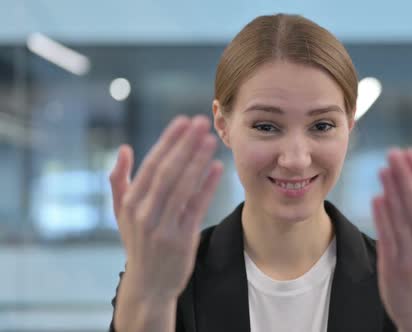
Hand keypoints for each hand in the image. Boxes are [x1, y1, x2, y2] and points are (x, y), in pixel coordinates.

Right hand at [109, 115, 223, 300]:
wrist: (149, 284)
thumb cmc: (139, 243)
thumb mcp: (123, 214)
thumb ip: (120, 181)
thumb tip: (125, 149)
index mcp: (130, 203)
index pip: (151, 165)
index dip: (169, 141)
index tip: (183, 121)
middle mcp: (143, 213)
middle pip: (167, 172)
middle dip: (185, 144)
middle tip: (201, 122)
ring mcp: (162, 227)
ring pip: (182, 187)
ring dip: (197, 160)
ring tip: (210, 139)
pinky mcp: (181, 240)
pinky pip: (196, 207)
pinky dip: (206, 187)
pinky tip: (217, 168)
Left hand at [371, 148, 411, 330]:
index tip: (410, 154)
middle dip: (404, 176)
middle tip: (393, 153)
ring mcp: (411, 257)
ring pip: (400, 218)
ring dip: (391, 191)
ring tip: (383, 169)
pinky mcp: (393, 267)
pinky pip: (387, 237)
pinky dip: (382, 216)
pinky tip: (377, 198)